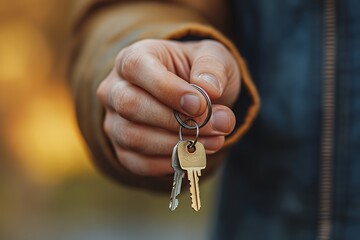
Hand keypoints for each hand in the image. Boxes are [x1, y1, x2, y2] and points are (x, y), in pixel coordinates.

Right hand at [97, 39, 239, 176]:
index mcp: (133, 57)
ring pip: (134, 138)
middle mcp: (115, 89)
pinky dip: (170, 162)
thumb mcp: (212, 57)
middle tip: (217, 126)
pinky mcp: (123, 149)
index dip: (167, 88)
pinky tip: (196, 154)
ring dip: (178, 145)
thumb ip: (212, 67)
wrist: (192, 98)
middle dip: (176, 121)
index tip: (201, 105)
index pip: (136, 67)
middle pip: (130, 106)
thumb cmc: (197, 72)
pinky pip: (139, 163)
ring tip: (214, 142)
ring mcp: (115, 121)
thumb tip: (210, 89)